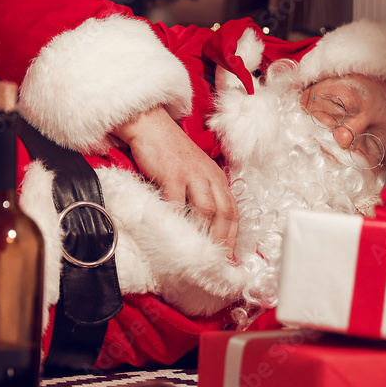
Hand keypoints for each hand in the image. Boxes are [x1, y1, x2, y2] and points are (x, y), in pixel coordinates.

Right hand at [114, 106, 239, 257]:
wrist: (151, 124)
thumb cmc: (169, 151)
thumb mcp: (193, 170)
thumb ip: (199, 193)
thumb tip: (201, 225)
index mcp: (216, 177)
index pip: (233, 209)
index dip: (234, 235)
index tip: (230, 256)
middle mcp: (209, 176)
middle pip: (225, 212)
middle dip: (224, 240)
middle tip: (219, 262)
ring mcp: (192, 174)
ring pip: (207, 209)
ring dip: (206, 234)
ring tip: (202, 254)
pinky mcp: (173, 173)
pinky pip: (177, 202)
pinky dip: (178, 220)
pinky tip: (176, 234)